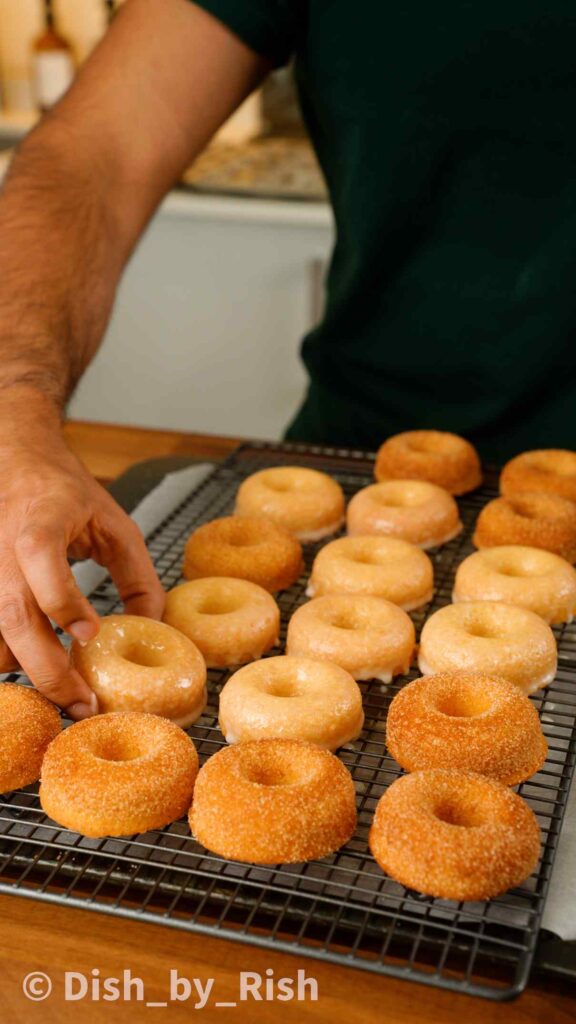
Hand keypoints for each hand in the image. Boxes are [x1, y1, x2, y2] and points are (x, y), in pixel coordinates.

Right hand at [0, 421, 164, 718]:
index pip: (42, 561)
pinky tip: (42, 670)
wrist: (15, 464)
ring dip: (27, 671)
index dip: (64, 602)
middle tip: (84, 703)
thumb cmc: (66, 494)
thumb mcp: (115, 523)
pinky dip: (11, 659)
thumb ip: (137, 575)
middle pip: (15, 616)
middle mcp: (3, 550)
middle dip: (49, 669)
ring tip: (69, 694)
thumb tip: (152, 628)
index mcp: (41, 523)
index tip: (91, 635)